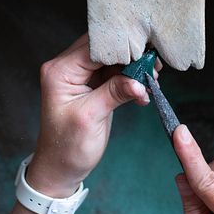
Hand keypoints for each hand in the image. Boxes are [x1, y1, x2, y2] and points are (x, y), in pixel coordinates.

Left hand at [29, 34, 152, 197]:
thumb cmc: (67, 146)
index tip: (146, 51)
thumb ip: (114, 93)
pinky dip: (130, 78)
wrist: (60, 168)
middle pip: (103, 48)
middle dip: (130, 55)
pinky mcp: (91, 85)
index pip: (94, 46)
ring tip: (151, 79)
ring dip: (133, 67)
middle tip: (153, 65)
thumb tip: (139, 80)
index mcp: (60, 71)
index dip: (121, 46)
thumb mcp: (90, 117)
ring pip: (111, 59)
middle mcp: (67, 68)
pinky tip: (143, 89)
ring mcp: (79, 76)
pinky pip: (113, 73)